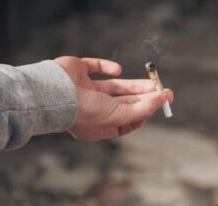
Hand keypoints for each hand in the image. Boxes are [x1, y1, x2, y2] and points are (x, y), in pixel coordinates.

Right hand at [54, 56, 173, 140]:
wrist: (53, 93)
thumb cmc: (84, 112)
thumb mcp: (118, 115)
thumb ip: (142, 109)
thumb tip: (163, 100)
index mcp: (96, 126)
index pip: (125, 122)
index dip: (142, 115)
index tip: (158, 106)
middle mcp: (90, 109)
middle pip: (123, 104)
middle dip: (143, 98)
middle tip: (164, 91)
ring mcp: (82, 90)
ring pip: (114, 87)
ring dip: (134, 85)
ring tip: (154, 82)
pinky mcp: (77, 71)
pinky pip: (95, 67)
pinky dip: (107, 67)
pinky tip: (118, 70)